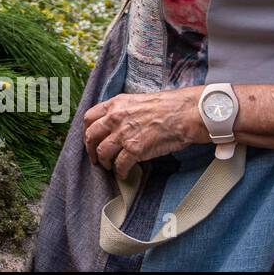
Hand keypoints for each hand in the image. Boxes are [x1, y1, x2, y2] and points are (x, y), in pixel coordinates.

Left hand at [83, 87, 206, 179]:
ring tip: (109, 166)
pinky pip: (120, 164)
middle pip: (91, 136)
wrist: (186, 113)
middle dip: (90, 149)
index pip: (89, 118)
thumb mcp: (137, 100)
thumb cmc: (167, 106)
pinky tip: (123, 173)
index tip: (90, 139)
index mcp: (115, 104)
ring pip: (102, 152)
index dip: (87, 131)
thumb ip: (122, 111)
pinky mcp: (135, 149)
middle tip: (94, 158)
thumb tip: (115, 123)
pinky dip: (120, 172)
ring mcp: (124, 134)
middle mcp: (115, 118)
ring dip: (104, 162)